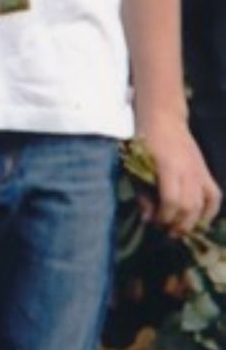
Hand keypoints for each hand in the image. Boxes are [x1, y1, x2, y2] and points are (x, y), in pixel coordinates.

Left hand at [138, 116, 223, 236]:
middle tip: (165, 231)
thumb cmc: (143, 139)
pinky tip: (199, 221)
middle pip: (189, 206)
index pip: (172, 200)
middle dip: (177, 223)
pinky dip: (209, 212)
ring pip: (204, 204)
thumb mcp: (135, 163)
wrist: (164, 118)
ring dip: (193, 222)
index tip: (154, 222)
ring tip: (180, 231)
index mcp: (167, 166)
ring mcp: (200, 171)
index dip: (164, 216)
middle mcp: (188, 170)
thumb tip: (147, 219)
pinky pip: (214, 196)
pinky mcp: (206, 172)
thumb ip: (141, 191)